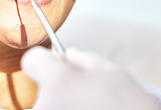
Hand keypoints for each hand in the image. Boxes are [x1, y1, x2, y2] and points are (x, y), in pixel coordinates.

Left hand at [21, 47, 160, 109]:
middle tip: (84, 95)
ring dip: (62, 105)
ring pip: (48, 106)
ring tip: (90, 107)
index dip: (46, 59)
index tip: (56, 64)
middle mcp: (45, 104)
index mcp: (59, 82)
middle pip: (42, 87)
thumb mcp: (111, 72)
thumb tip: (67, 55)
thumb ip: (82, 59)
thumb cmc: (128, 105)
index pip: (32, 60)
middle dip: (57, 87)